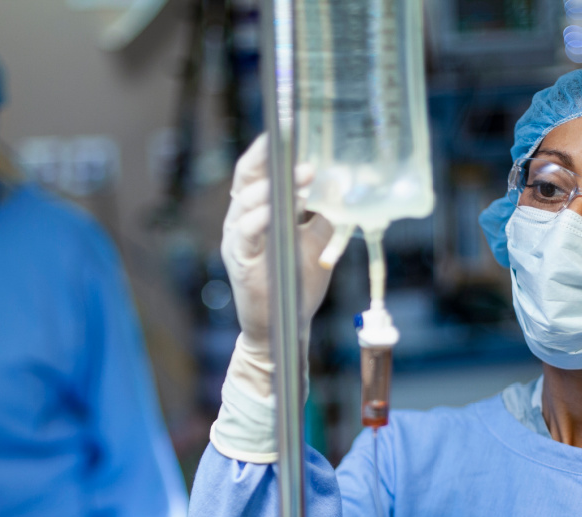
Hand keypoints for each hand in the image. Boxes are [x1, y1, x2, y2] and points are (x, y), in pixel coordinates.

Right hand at [222, 135, 337, 352]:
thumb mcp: (318, 238)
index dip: (270, 148)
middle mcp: (242, 218)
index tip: (289, 127)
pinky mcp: (239, 260)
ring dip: (275, 186)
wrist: (284, 325)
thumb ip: (326, 210)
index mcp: (258, 209)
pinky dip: (260, 218)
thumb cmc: (297, 280)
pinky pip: (245, 233)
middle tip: (291, 140)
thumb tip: (344, 178)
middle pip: (246, 176)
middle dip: (268, 156)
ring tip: (304, 176)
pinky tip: (276, 211)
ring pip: (246, 201)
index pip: (258, 170)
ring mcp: (238, 239)